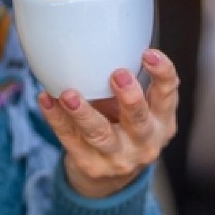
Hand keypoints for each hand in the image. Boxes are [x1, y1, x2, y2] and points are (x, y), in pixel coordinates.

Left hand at [38, 49, 178, 197]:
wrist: (111, 178)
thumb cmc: (125, 128)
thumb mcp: (140, 108)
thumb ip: (132, 82)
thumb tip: (105, 36)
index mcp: (162, 122)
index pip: (168, 95)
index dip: (162, 73)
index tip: (149, 53)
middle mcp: (145, 142)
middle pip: (139, 120)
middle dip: (129, 97)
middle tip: (118, 74)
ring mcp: (118, 158)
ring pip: (101, 135)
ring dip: (84, 114)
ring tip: (69, 94)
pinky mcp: (91, 165)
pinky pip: (70, 140)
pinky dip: (57, 119)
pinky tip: (46, 100)